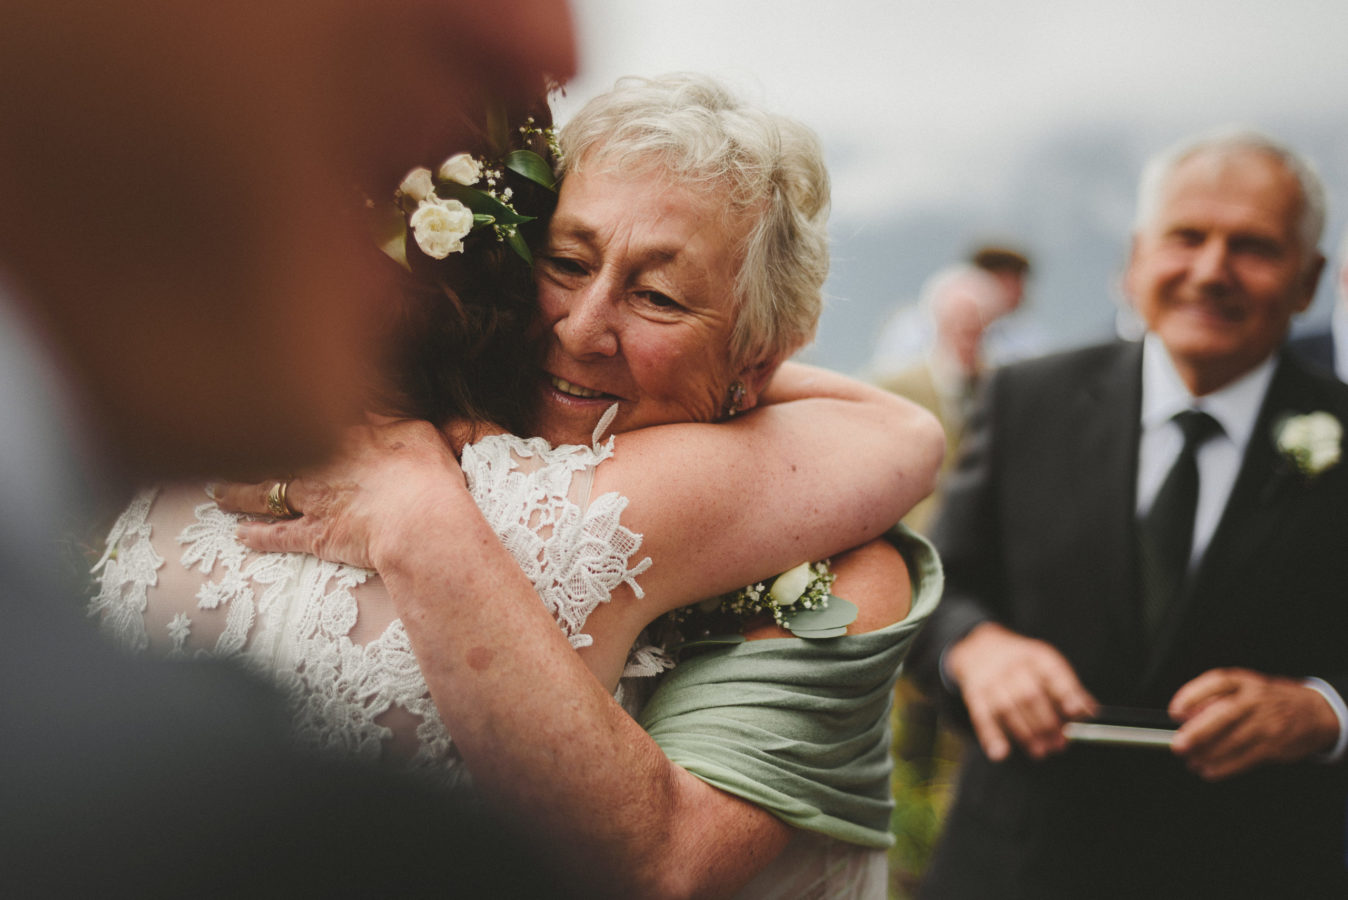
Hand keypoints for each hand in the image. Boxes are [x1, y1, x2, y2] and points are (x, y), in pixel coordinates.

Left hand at [211, 417, 464, 569]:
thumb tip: (379, 394)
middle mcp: (320, 462)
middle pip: (275, 452)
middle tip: (224, 448)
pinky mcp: (315, 534)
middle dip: (248, 450)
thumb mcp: (419, 430)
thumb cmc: (427, 474)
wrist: (419, 521)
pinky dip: (257, 536)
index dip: (286, 408)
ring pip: (265, 491)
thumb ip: (393, 414)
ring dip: (238, 493)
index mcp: (346, 432)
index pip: (312, 416)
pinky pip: (278, 535)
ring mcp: (313, 499)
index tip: (267, 402)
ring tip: (218, 492)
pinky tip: (241, 535)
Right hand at [945, 622, 1097, 761]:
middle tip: (1060, 744)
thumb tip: (1089, 711)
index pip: (1053, 672)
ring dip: (1025, 733)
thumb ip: (1066, 687)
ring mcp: (991, 679)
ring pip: (1007, 708)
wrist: (979, 646)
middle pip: (1029, 694)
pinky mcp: (974, 693)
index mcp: (1035, 656)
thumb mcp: (1045, 664)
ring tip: (1040, 751)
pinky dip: (991, 735)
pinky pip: (982, 715)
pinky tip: (1000, 753)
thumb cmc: (1021, 663)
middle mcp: (1012, 665)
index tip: (1076, 711)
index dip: (1066, 692)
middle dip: (1046, 723)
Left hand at [1169, 668, 1339, 779]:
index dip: (1192, 695)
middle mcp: (1256, 700)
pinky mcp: (1275, 745)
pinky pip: (1246, 758)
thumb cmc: (1269, 700)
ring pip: (1234, 740)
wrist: (1314, 712)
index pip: (1216, 682)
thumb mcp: (1245, 688)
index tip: (1175, 711)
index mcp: (1244, 681)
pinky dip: (1225, 767)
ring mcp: (1267, 722)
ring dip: (1208, 754)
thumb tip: (1186, 715)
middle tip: (1179, 744)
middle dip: (1198, 731)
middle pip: (1224, 713)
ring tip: (1190, 761)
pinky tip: (1209, 770)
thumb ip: (1215, 698)